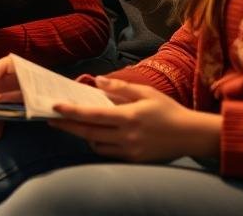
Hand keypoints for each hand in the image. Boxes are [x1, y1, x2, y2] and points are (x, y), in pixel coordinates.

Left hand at [48, 76, 220, 161]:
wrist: (191, 135)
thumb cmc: (167, 110)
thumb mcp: (145, 92)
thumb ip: (119, 88)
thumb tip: (96, 82)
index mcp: (129, 117)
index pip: (93, 115)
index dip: (71, 112)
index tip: (55, 107)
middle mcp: (127, 136)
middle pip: (88, 132)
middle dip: (67, 126)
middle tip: (51, 119)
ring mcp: (130, 151)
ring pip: (96, 145)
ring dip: (83, 135)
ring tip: (73, 125)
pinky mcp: (134, 160)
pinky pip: (108, 153)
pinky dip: (98, 144)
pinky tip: (94, 135)